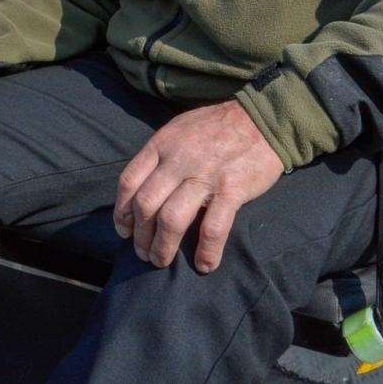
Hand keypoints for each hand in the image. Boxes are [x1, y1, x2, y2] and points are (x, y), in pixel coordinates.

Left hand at [113, 100, 283, 272]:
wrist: (261, 118)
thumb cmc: (216, 126)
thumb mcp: (178, 130)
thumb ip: (160, 155)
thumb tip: (142, 187)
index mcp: (162, 145)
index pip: (129, 181)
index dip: (121, 211)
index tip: (123, 229)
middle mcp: (178, 160)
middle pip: (146, 205)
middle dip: (140, 235)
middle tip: (143, 253)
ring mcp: (205, 176)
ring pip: (172, 220)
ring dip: (162, 247)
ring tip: (161, 261)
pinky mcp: (232, 190)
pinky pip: (213, 228)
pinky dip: (206, 251)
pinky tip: (203, 264)